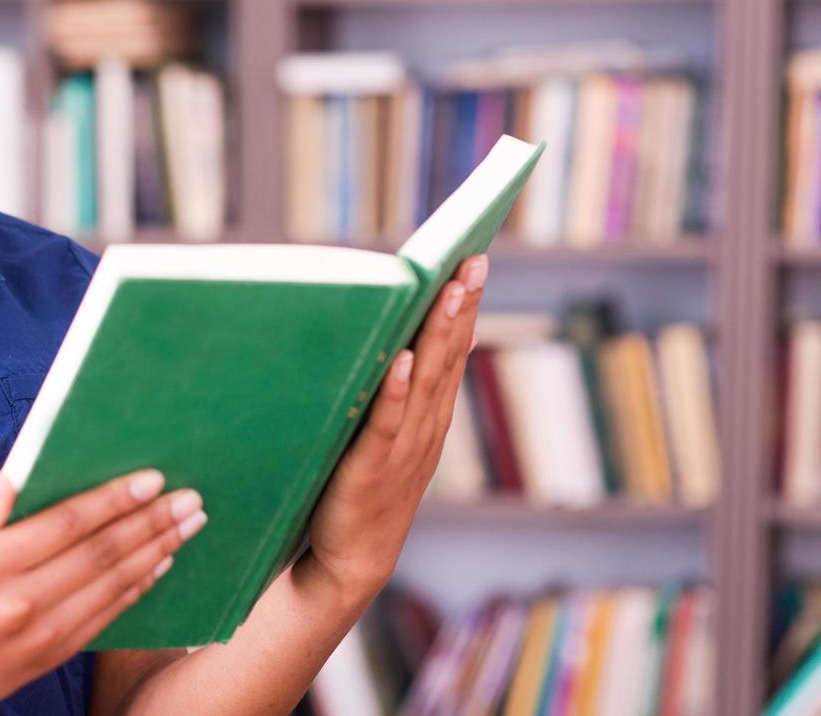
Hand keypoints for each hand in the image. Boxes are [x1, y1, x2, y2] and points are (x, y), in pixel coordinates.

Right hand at [0, 466, 208, 715]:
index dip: (112, 499)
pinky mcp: (49, 657)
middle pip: (99, 554)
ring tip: (188, 526)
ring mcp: (38, 635)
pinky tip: (160, 564)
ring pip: (112, 586)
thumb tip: (14, 476)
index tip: (151, 478)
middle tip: (190, 498)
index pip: (65, 524)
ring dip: (156, 552)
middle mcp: (19, 602)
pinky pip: (105, 617)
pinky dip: (137, 588)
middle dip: (150, 522)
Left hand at [294, 254, 487, 609]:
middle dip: (459, 306)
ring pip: (424, 383)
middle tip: (471, 258)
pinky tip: (401, 360)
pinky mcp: (369, 472)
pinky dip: (395, 392)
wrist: (347, 563)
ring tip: (446, 290)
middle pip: (446, 357)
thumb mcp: (385, 434)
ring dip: (436, 335)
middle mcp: (424, 429)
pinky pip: (384, 425)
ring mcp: (401, 451)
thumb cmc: (358, 488)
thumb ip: (393, 391)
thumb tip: (390, 332)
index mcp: (429, 417)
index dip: (464, 305)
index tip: (473, 257)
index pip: (451, 350)